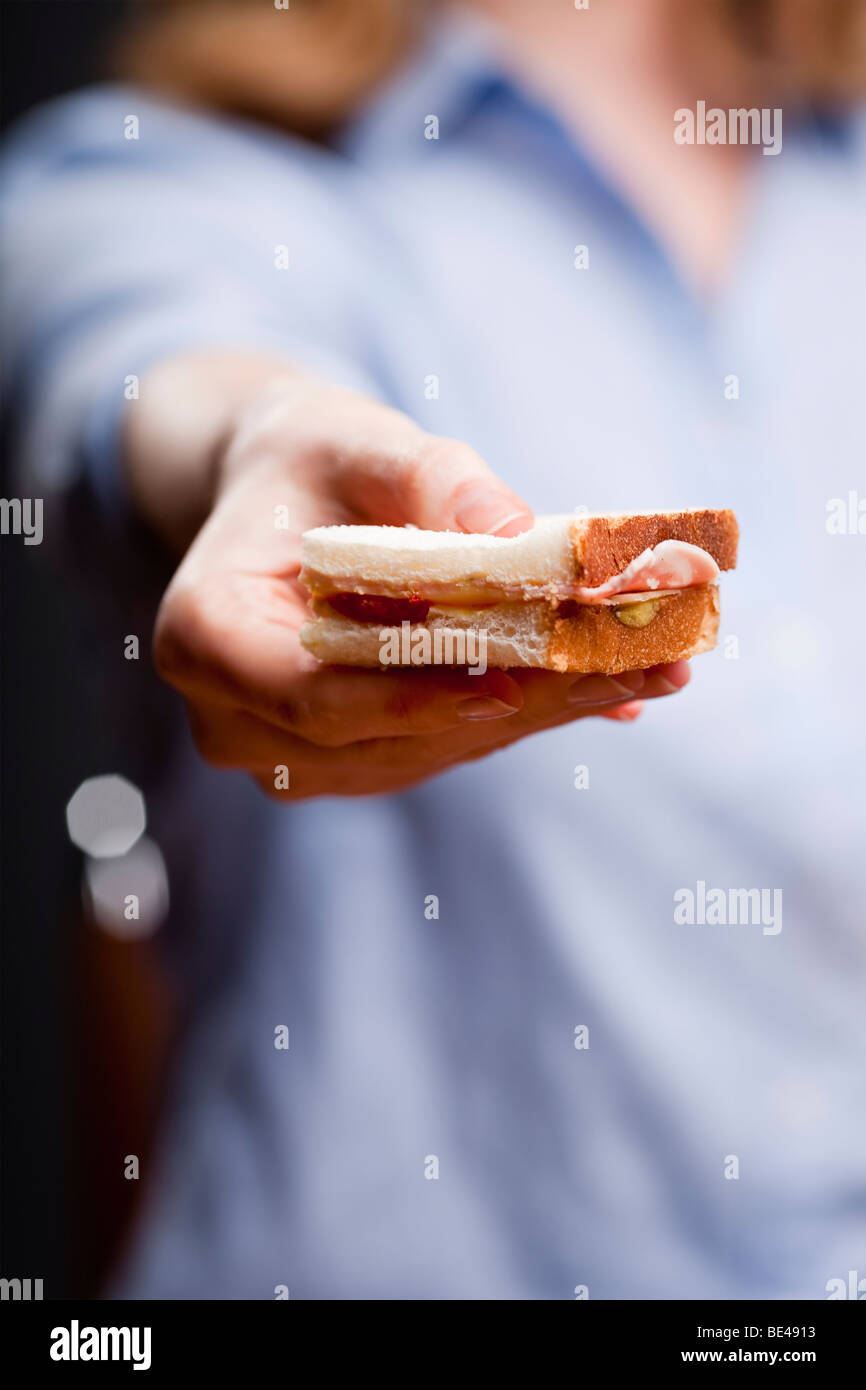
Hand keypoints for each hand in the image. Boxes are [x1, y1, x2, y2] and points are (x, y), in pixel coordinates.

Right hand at [148, 365, 688, 798]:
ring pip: (435, 746)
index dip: (414, 692)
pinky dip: (535, 705)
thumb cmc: (314, 460)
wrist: (288, 498)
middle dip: (526, 693)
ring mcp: (297, 756)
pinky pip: (449, 742)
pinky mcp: (356, 760)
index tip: (515, 682)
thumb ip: (438, 485)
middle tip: (645, 654)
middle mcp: (239, 720)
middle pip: (392, 730)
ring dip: (549, 705)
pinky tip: (623, 673)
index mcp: (204, 637)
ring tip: (657, 656)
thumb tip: (531, 539)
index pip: (311, 693)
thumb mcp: (363, 444)